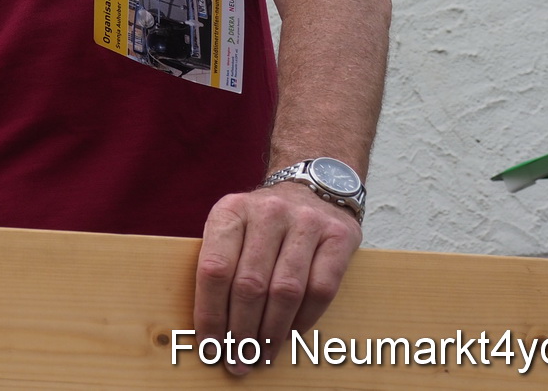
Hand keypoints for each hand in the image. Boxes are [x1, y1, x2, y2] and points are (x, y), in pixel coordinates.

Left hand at [192, 182, 362, 375]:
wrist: (313, 185)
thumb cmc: (262, 223)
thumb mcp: (233, 228)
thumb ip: (221, 265)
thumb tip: (209, 330)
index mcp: (230, 210)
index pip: (214, 270)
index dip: (210, 314)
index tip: (209, 346)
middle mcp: (267, 212)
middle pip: (249, 285)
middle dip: (241, 332)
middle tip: (238, 361)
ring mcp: (305, 222)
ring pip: (285, 291)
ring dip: (271, 332)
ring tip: (262, 356)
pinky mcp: (338, 236)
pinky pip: (320, 289)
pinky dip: (303, 320)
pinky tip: (291, 336)